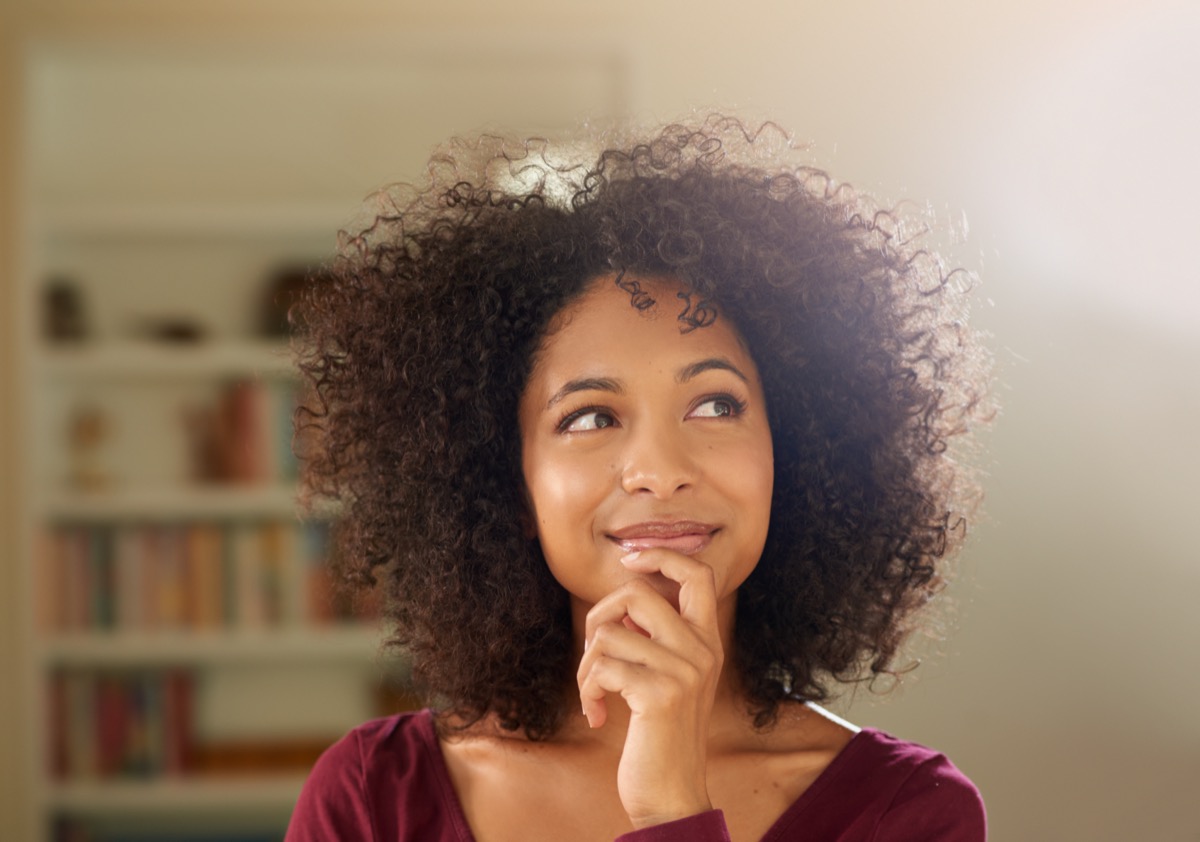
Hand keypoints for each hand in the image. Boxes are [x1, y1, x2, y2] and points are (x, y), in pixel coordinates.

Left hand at [576, 549, 724, 828]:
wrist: (671, 795)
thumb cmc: (659, 735)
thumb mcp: (671, 678)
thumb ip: (658, 637)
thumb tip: (624, 599)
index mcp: (708, 642)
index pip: (698, 574)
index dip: (661, 555)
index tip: (629, 562)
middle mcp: (703, 651)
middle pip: (637, 592)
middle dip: (599, 617)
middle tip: (595, 655)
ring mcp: (684, 671)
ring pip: (608, 632)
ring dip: (585, 665)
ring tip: (593, 693)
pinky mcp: (659, 695)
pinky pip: (600, 667)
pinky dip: (586, 690)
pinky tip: (595, 715)